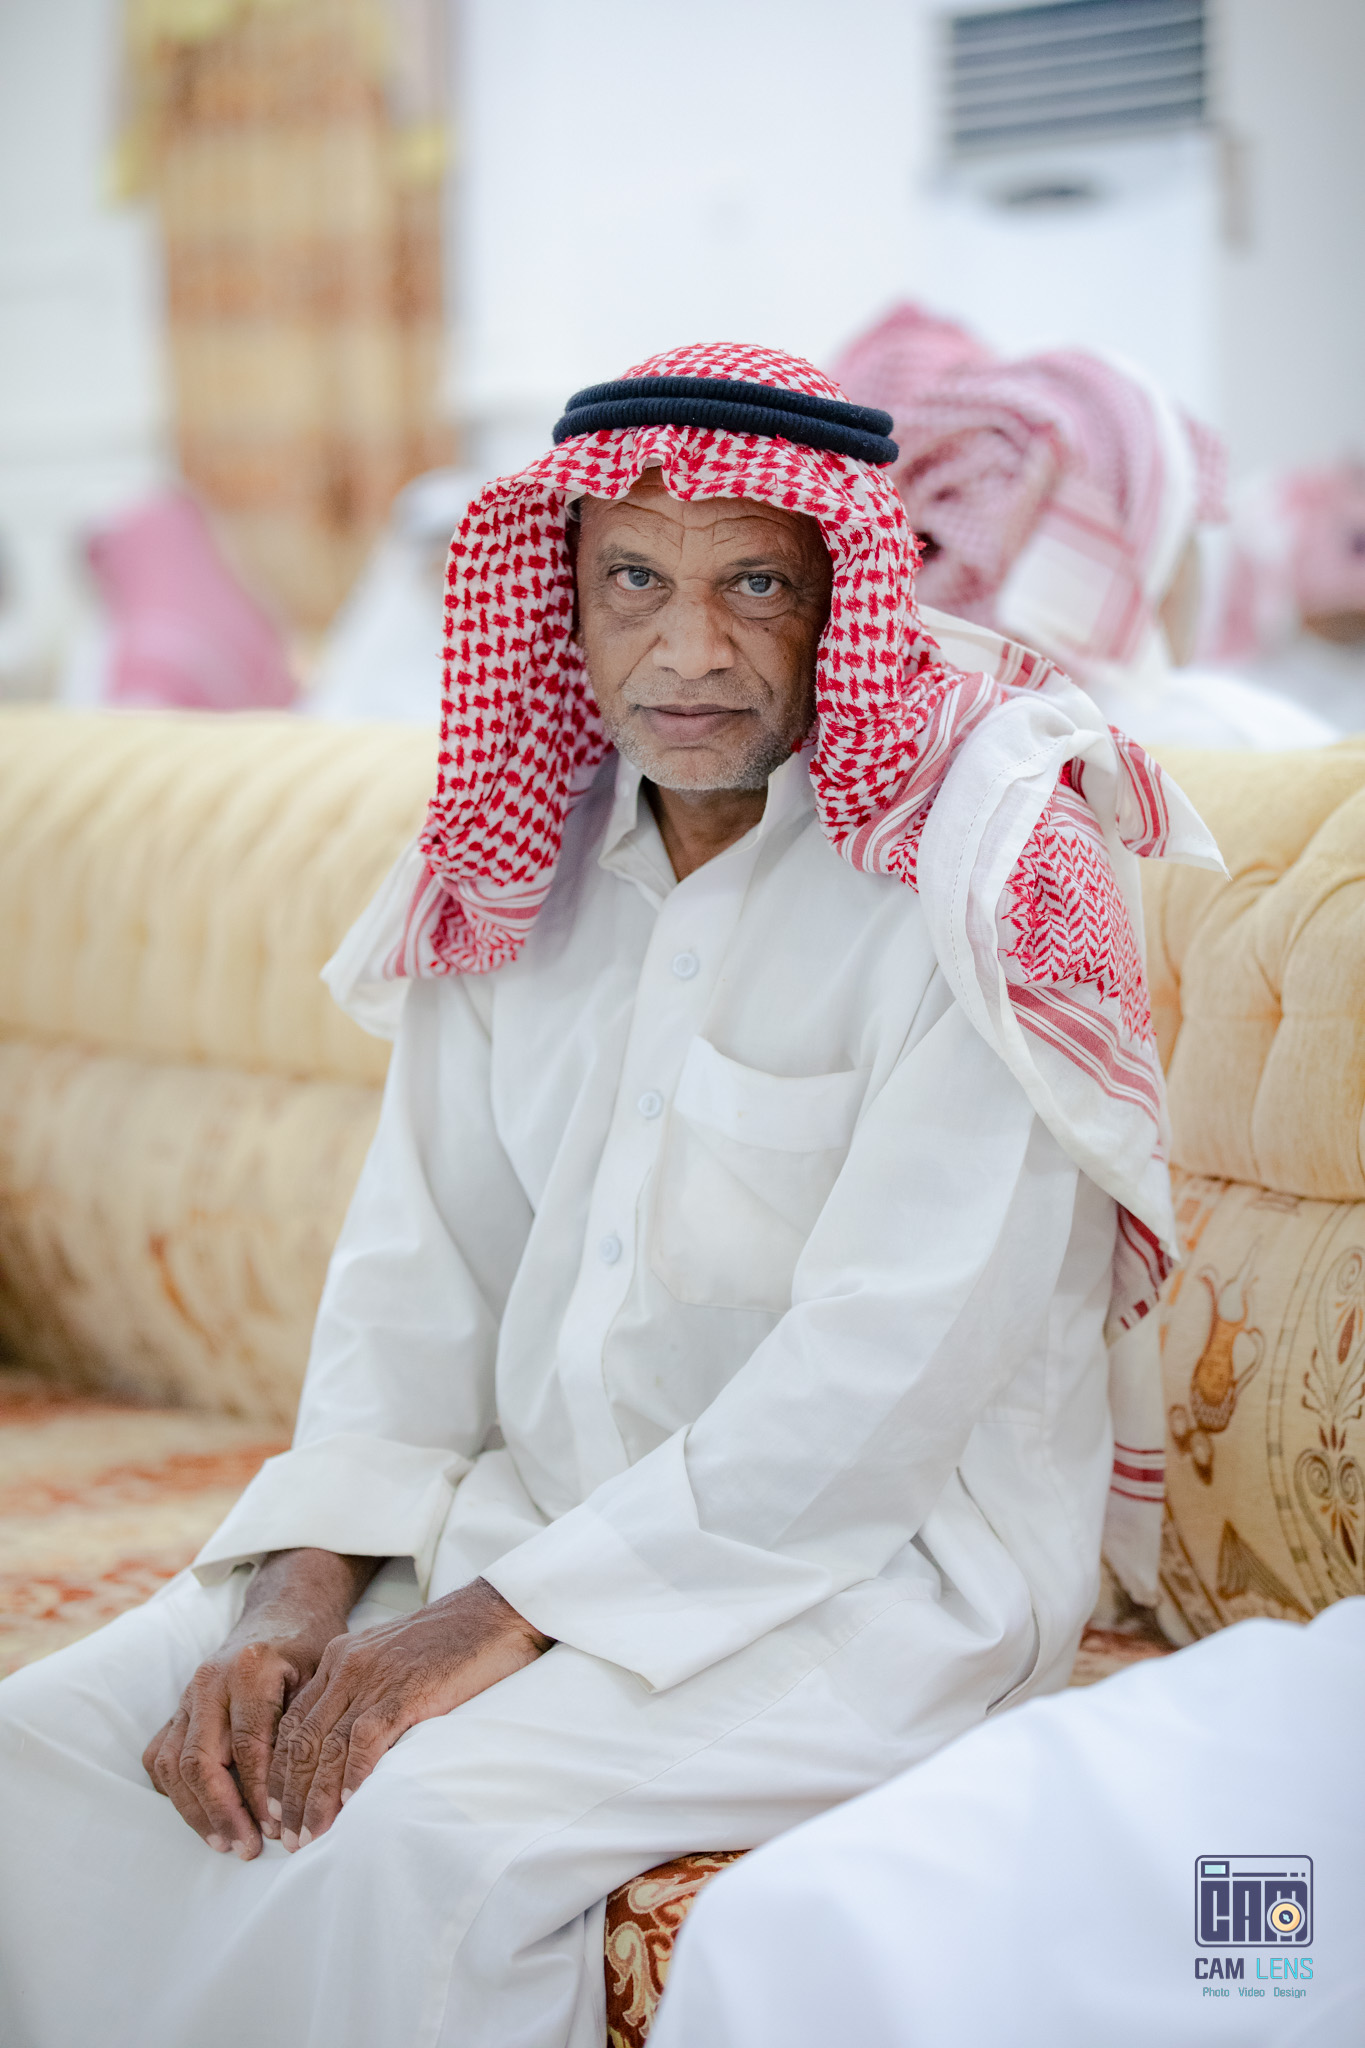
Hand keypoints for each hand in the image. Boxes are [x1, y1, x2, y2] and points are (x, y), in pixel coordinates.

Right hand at [142, 1548, 380, 1858]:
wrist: (283, 1612)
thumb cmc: (310, 1648)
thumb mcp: (321, 1676)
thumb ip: (305, 1727)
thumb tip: (302, 1797)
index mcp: (248, 1670)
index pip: (247, 1747)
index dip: (260, 1795)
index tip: (277, 1829)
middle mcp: (208, 1681)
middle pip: (201, 1761)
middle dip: (223, 1813)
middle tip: (248, 1849)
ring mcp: (186, 1695)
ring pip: (174, 1765)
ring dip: (197, 1812)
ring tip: (225, 1844)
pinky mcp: (176, 1708)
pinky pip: (161, 1757)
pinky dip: (175, 1792)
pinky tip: (200, 1816)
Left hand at [269, 1577, 549, 1851]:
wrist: (494, 1613)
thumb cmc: (449, 1644)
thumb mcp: (390, 1660)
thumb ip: (364, 1693)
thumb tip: (349, 1748)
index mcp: (339, 1659)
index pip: (292, 1724)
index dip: (278, 1772)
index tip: (273, 1811)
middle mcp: (347, 1666)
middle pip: (302, 1741)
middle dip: (288, 1795)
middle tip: (286, 1837)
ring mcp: (375, 1677)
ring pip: (328, 1746)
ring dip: (315, 1797)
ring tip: (310, 1834)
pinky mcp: (406, 1690)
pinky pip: (366, 1739)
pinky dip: (354, 1775)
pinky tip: (350, 1804)